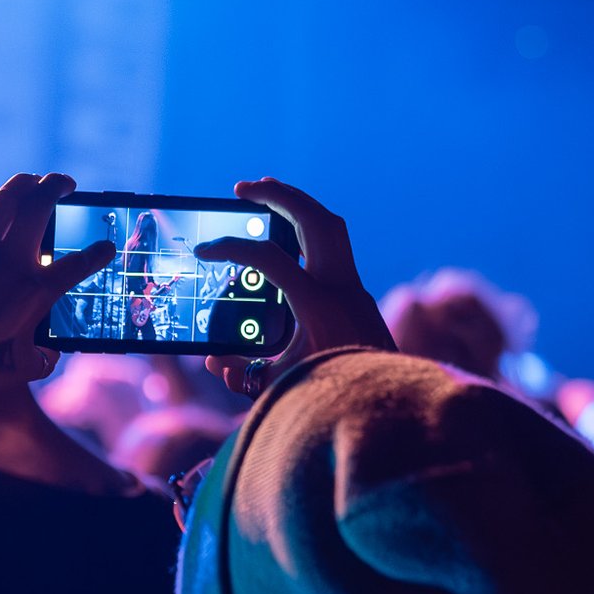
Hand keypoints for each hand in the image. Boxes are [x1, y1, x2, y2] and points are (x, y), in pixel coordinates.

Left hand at [0, 173, 114, 464]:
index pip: (78, 264)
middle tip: (67, 183)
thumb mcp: (20, 372)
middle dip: (58, 185)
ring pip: (5, 198)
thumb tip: (49, 351)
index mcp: (33, 295)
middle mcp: (6, 265)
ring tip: (35, 182)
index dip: (98, 253)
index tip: (106, 248)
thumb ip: (42, 358)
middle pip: (39, 204)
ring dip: (25, 184)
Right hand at [194, 177, 392, 397]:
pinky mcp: (359, 293)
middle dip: (276, 195)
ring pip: (331, 224)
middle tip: (242, 187)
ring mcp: (355, 287)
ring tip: (268, 191)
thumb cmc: (334, 397)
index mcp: (317, 305)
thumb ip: (242, 375)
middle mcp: (341, 287)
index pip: (268, 257)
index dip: (231, 248)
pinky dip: (312, 226)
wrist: (388, 406)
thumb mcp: (280, 388)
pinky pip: (336, 244)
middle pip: (313, 218)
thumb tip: (212, 362)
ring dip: (298, 203)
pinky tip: (292, 228)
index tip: (204, 251)